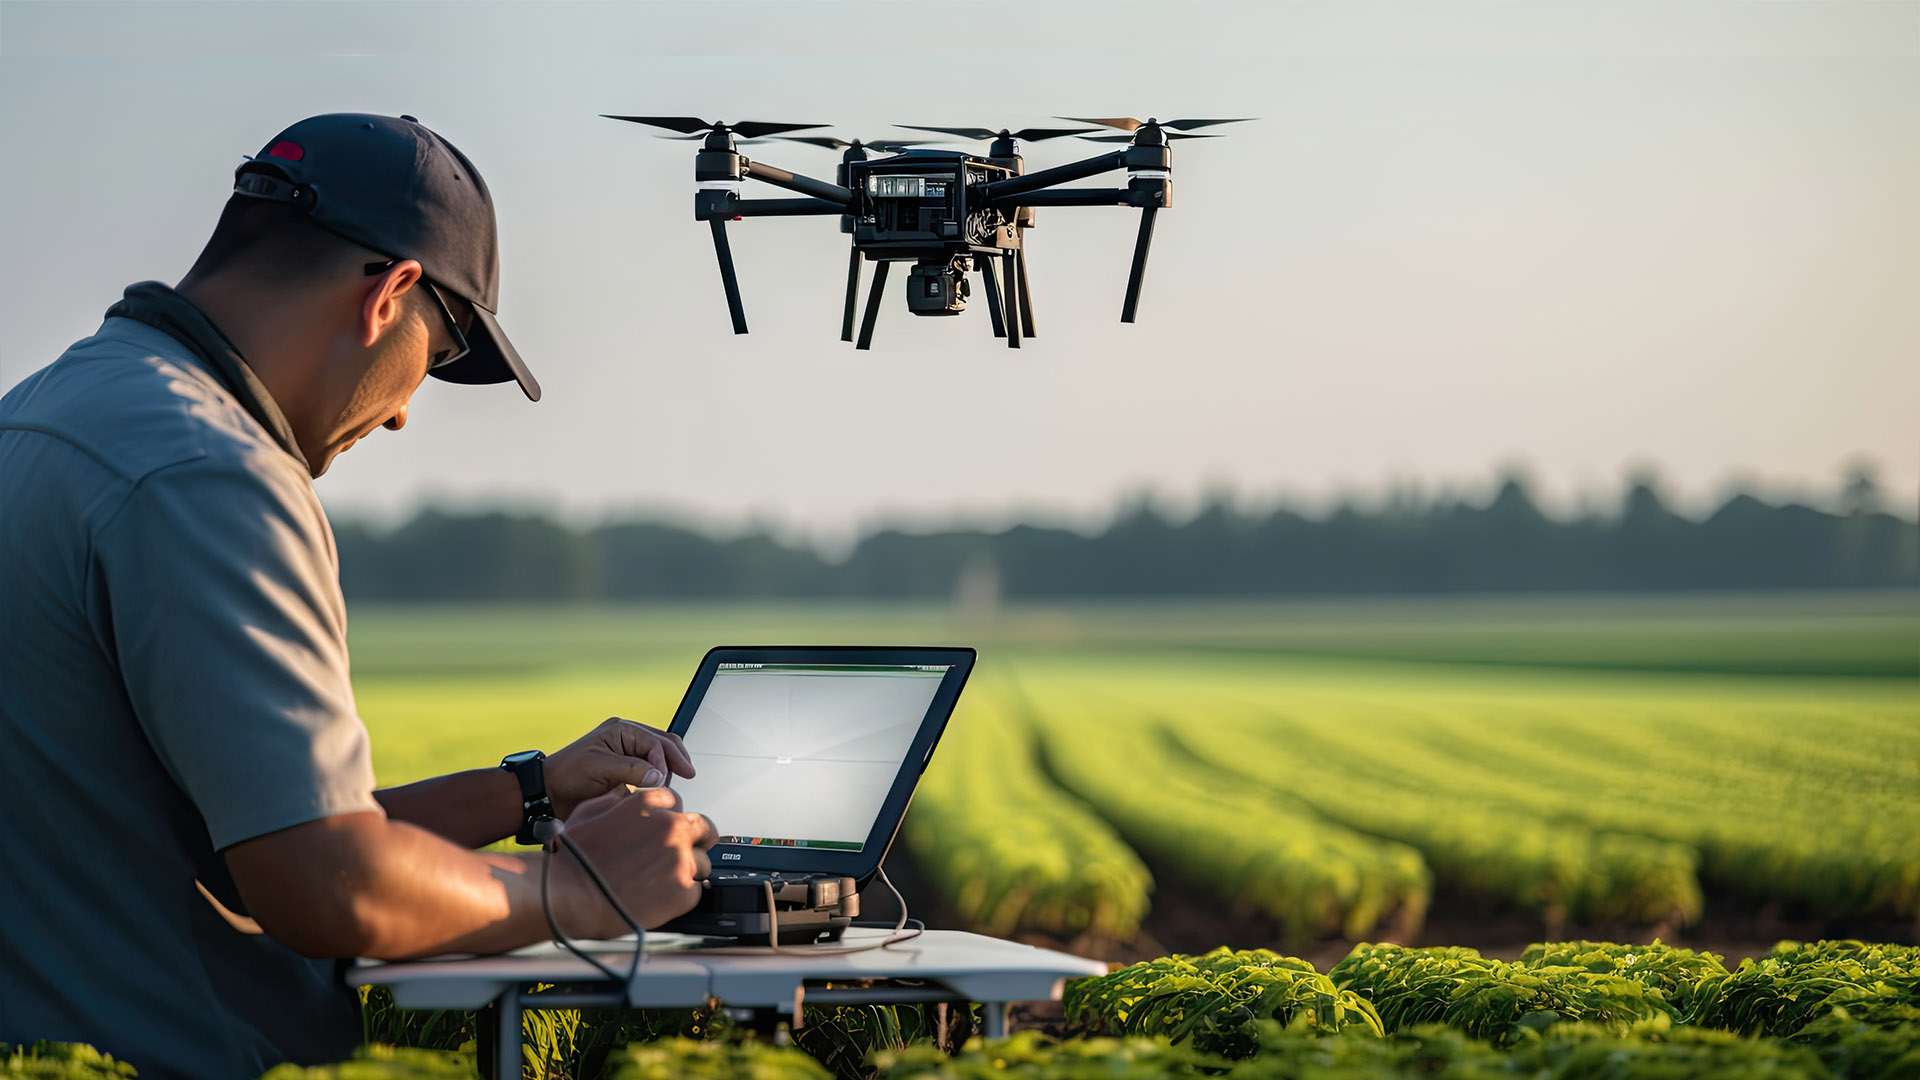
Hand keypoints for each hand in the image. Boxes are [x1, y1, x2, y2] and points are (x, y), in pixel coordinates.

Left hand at [544, 717, 693, 818]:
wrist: (549, 792)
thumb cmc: (568, 775)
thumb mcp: (599, 767)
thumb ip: (630, 769)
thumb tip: (658, 775)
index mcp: (620, 729)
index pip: (654, 742)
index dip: (665, 761)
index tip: (664, 782)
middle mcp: (627, 737)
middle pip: (664, 743)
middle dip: (677, 759)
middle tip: (688, 776)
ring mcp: (627, 752)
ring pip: (660, 755)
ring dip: (669, 768)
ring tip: (671, 786)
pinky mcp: (626, 769)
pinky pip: (651, 768)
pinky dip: (660, 776)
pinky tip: (662, 788)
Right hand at [554, 786, 717, 935]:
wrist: (567, 897)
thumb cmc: (571, 859)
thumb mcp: (589, 812)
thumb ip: (618, 801)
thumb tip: (628, 798)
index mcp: (650, 804)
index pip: (677, 804)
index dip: (669, 819)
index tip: (665, 832)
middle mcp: (671, 826)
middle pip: (703, 827)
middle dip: (695, 839)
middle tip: (683, 854)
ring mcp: (680, 859)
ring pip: (702, 862)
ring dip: (687, 871)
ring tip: (662, 883)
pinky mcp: (684, 891)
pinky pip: (695, 891)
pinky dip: (680, 896)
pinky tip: (659, 899)